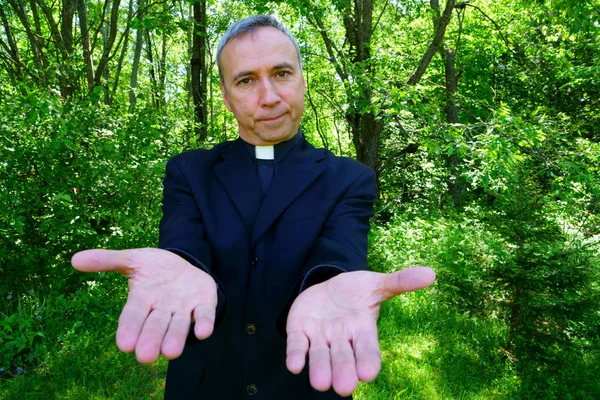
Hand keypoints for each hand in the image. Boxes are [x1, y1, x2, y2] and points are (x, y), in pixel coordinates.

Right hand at [71, 248, 216, 362]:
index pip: (133, 316)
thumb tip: (75, 259)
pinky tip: (203, 332)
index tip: (124, 345)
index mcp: (142, 299)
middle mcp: (162, 309)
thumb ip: (108, 260)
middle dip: (151, 340)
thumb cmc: (154, 268)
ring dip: (175, 338)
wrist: (184, 264)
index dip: (129, 329)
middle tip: (145, 356)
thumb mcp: (133, 259)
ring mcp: (184, 308)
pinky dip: (204, 323)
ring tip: (171, 352)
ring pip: (179, 326)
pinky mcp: (204, 303)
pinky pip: (204, 315)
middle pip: (155, 326)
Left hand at [285, 267, 435, 396]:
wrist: (328, 288)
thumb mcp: (376, 284)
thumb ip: (400, 282)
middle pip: (344, 358)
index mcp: (362, 330)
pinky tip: (294, 365)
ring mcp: (320, 337)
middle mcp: (342, 339)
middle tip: (344, 388)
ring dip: (320, 369)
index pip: (368, 348)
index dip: (368, 360)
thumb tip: (431, 273)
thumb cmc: (356, 292)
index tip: (369, 373)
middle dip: (343, 371)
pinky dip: (296, 355)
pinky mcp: (300, 331)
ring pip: (320, 357)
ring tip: (320, 383)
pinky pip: (297, 345)